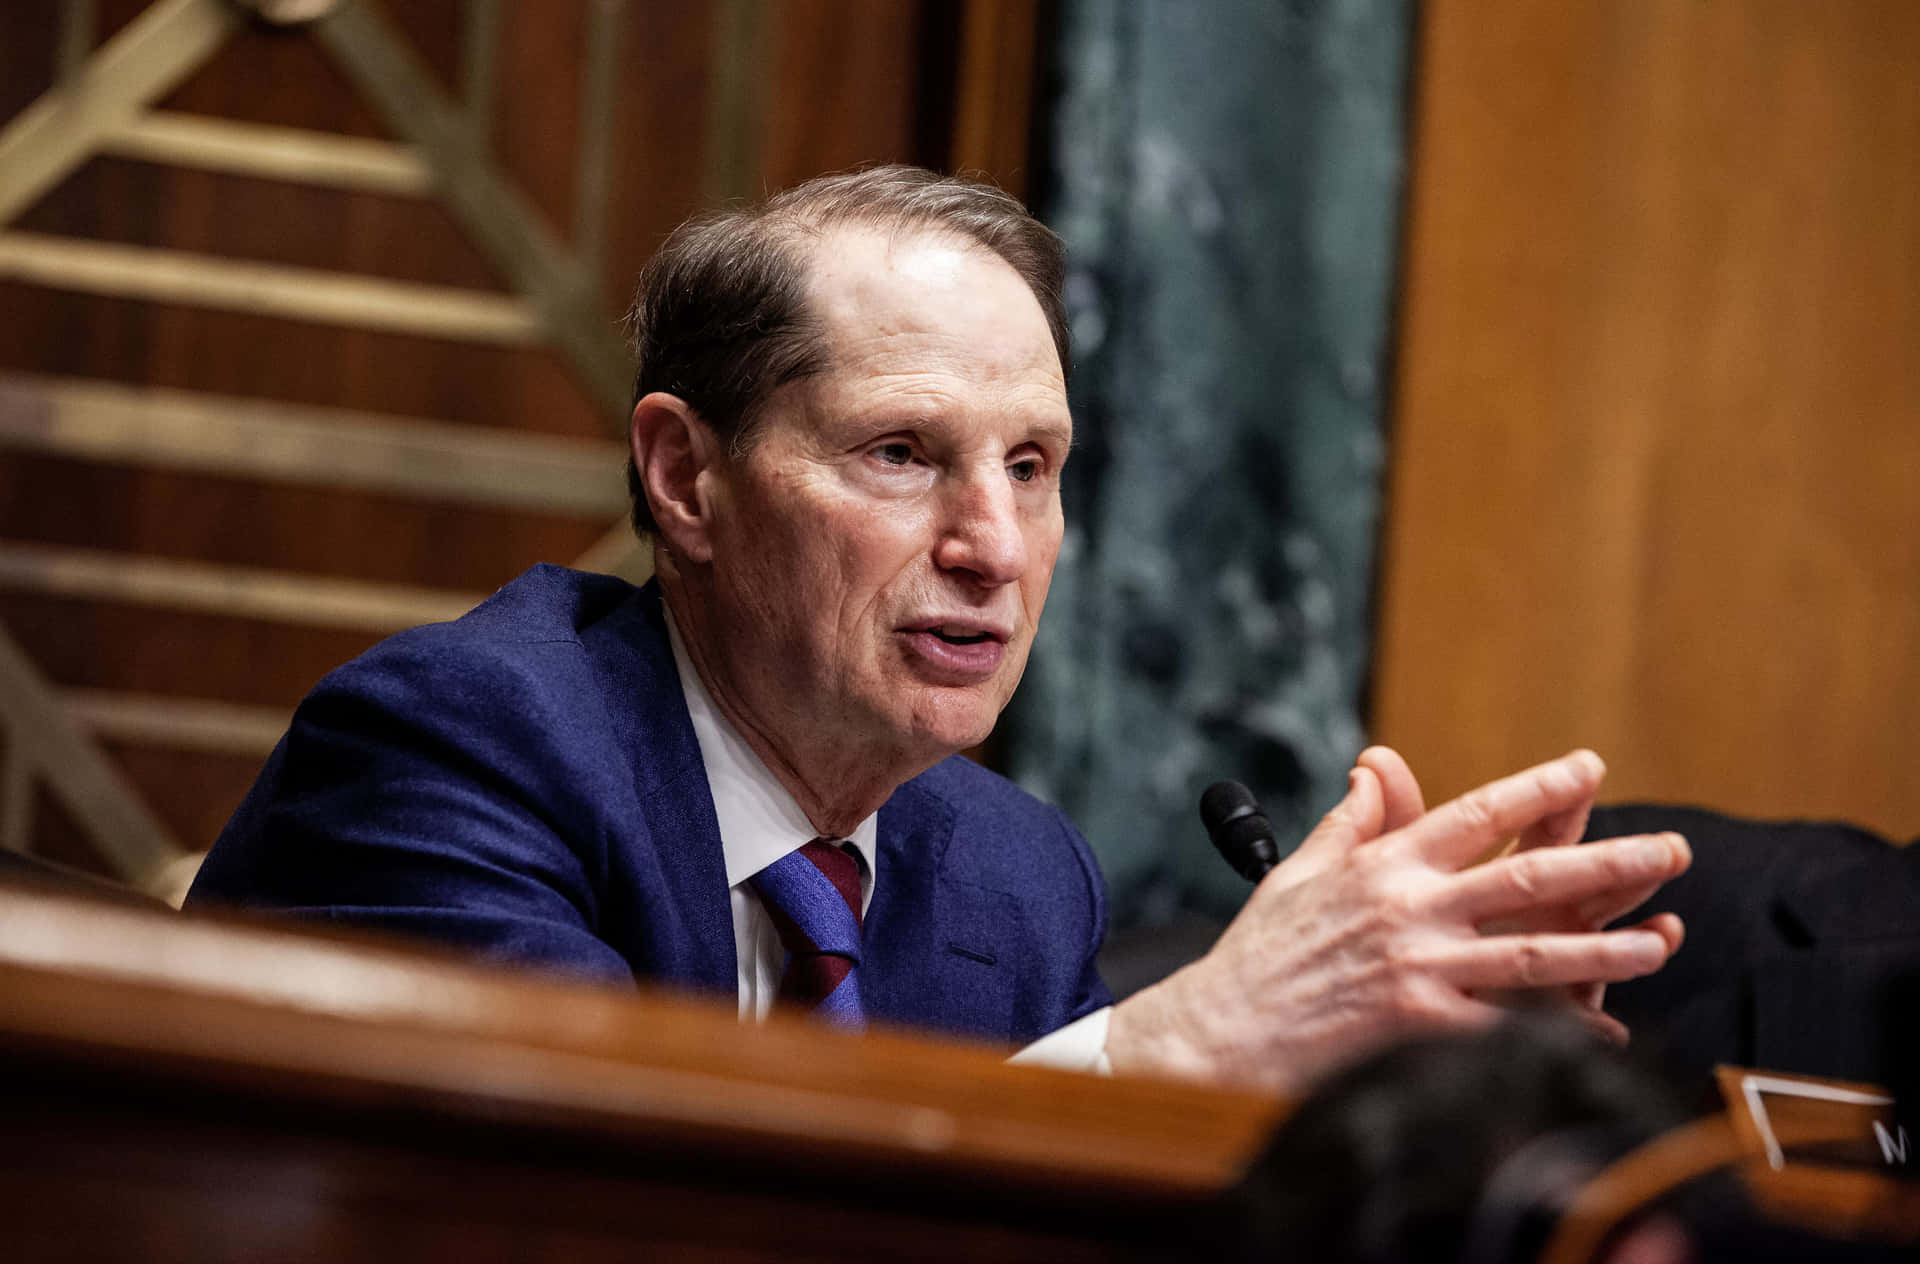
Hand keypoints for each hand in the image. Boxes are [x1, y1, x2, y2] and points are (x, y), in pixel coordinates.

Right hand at [1105, 750, 1689, 1095]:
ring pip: (1534, 953)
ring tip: (1664, 940)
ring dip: (1607, 948)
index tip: (1591, 767)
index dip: (1540, 788)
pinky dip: (1559, 1032)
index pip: (1477, 813)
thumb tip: (1375, 769)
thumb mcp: (1300, 870)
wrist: (1224, 1029)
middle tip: (1670, 848)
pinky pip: (1507, 1028)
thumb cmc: (1260, 951)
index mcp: (1384, 864)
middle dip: (1609, 861)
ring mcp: (1418, 967)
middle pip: (1529, 878)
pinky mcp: (1419, 1025)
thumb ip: (1351, 821)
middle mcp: (1409, 908)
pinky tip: (1607, 1032)